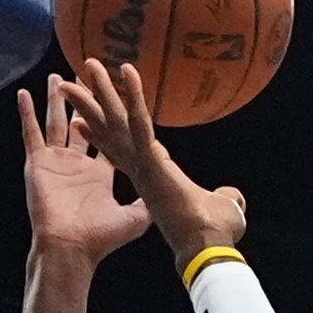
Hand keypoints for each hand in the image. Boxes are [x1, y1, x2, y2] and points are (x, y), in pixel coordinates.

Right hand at [18, 75, 148, 267]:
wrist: (71, 248)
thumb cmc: (100, 239)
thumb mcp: (134, 219)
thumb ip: (147, 203)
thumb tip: (166, 193)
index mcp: (99, 174)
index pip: (107, 138)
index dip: (111, 119)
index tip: (115, 97)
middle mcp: (78, 164)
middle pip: (82, 123)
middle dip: (85, 100)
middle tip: (87, 75)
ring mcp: (56, 162)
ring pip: (57, 121)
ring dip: (57, 99)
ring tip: (59, 76)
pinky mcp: (38, 163)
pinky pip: (31, 133)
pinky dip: (26, 113)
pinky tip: (24, 93)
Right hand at [58, 57, 246, 269]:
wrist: (204, 249)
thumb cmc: (206, 235)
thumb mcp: (219, 210)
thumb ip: (223, 198)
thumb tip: (235, 197)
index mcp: (147, 177)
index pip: (120, 147)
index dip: (102, 130)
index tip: (85, 116)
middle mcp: (136, 168)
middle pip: (110, 128)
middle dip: (92, 101)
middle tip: (78, 76)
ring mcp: (139, 165)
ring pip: (116, 120)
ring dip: (101, 90)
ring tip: (88, 63)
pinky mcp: (148, 162)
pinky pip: (139, 123)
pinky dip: (134, 97)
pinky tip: (127, 71)